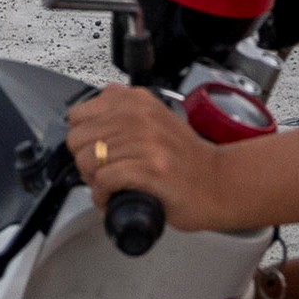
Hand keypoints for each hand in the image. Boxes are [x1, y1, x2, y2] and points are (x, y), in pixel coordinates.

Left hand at [62, 84, 233, 230]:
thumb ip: (122, 114)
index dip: (84, 140)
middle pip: (78, 140)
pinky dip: (103, 196)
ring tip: (112, 187)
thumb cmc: (186, 159)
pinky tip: (115, 198)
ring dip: (95, 182)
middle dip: (86, 162)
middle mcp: (139, 115)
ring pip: (89, 161)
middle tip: (104, 173)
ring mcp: (147, 141)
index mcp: (136, 100)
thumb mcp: (153, 120)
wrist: (220, 182)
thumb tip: (85, 128)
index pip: (78, 115)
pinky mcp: (151, 169)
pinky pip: (104, 181)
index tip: (98, 152)